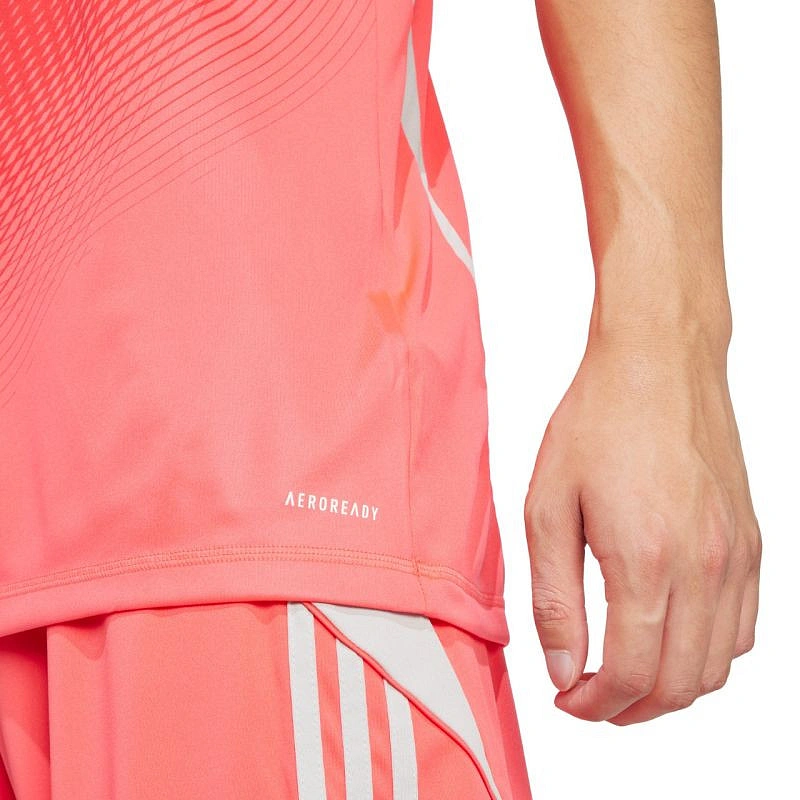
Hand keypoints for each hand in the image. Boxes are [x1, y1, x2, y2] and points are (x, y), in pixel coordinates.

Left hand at [523, 332, 761, 723]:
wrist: (658, 364)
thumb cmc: (597, 422)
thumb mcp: (547, 506)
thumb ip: (555, 597)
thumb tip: (562, 667)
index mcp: (645, 561)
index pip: (629, 675)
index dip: (593, 705)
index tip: (568, 701)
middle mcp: (704, 568)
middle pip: (678, 684)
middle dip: (629, 709)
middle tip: (591, 698)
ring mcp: (736, 557)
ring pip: (717, 666)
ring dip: (669, 688)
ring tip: (626, 676)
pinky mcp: (752, 542)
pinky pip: (743, 628)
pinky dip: (707, 654)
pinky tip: (670, 637)